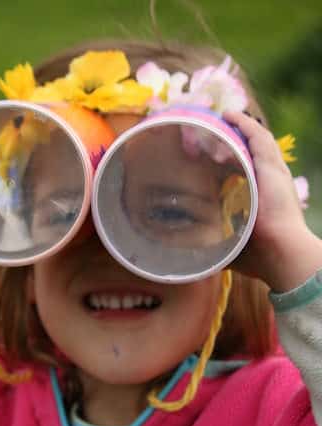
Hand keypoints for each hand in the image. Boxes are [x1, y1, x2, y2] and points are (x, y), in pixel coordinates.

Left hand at [223, 110, 321, 292]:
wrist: (281, 252)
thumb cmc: (259, 255)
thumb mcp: (231, 248)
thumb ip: (215, 248)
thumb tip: (194, 260)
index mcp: (263, 197)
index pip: (246, 173)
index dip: (231, 164)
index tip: (213, 161)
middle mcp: (269, 180)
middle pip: (249, 152)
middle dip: (232, 142)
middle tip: (210, 136)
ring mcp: (272, 170)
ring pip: (253, 140)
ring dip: (235, 129)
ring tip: (216, 120)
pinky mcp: (271, 165)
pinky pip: (256, 135)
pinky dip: (242, 124)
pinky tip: (228, 115)